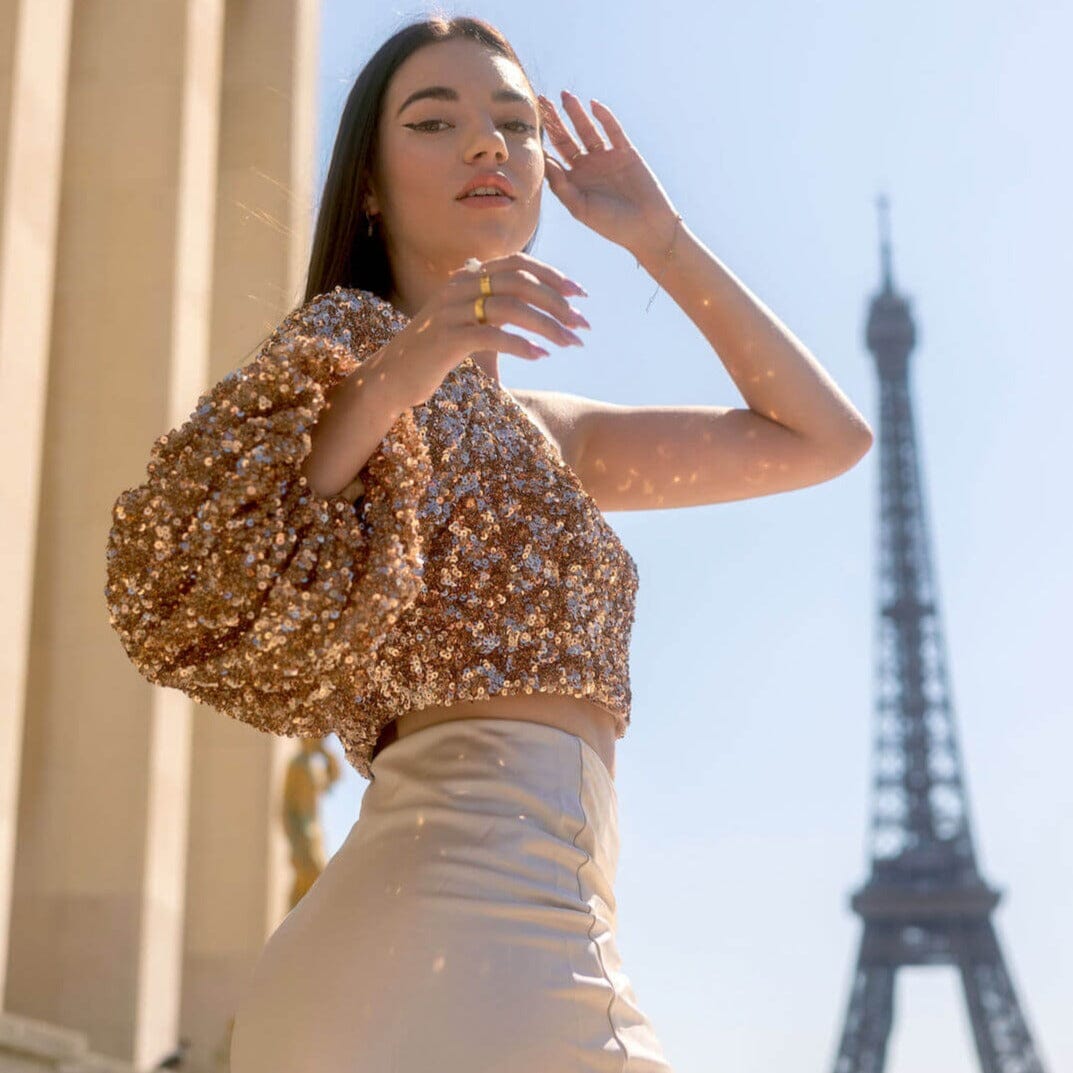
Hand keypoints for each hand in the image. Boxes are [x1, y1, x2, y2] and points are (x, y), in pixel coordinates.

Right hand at [385, 253, 590, 405]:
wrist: (392, 376)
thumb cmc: (433, 351)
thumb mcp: (464, 321)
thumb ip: (490, 306)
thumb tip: (521, 297)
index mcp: (466, 277)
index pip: (518, 264)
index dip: (553, 275)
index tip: (580, 295)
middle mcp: (459, 287)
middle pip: (520, 282)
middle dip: (558, 303)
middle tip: (583, 324)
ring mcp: (451, 311)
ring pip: (511, 308)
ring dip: (548, 326)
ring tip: (570, 343)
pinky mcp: (447, 339)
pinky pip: (493, 336)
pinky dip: (521, 345)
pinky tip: (541, 356)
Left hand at [538, 90, 680, 258]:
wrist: (646, 227)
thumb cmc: (611, 224)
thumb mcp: (580, 208)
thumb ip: (562, 186)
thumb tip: (544, 162)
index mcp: (574, 182)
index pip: (553, 157)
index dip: (541, 142)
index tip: (525, 125)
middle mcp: (588, 167)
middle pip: (566, 139)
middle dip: (555, 121)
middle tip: (541, 101)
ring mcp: (607, 158)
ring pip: (587, 130)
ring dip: (576, 113)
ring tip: (564, 95)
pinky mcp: (626, 152)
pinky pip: (613, 130)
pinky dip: (604, 117)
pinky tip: (593, 104)